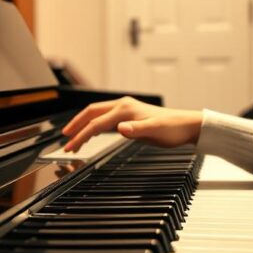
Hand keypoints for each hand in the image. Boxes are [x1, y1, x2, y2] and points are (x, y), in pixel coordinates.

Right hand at [61, 96, 202, 151]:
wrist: (187, 125)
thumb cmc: (173, 128)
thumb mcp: (155, 131)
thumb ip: (137, 130)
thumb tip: (120, 129)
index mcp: (125, 109)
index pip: (96, 123)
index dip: (82, 135)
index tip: (71, 147)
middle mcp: (122, 106)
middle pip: (91, 113)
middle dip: (76, 126)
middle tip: (65, 140)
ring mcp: (125, 109)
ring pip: (96, 115)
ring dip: (83, 126)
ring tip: (73, 139)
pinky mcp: (128, 115)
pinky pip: (104, 118)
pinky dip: (93, 126)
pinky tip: (91, 133)